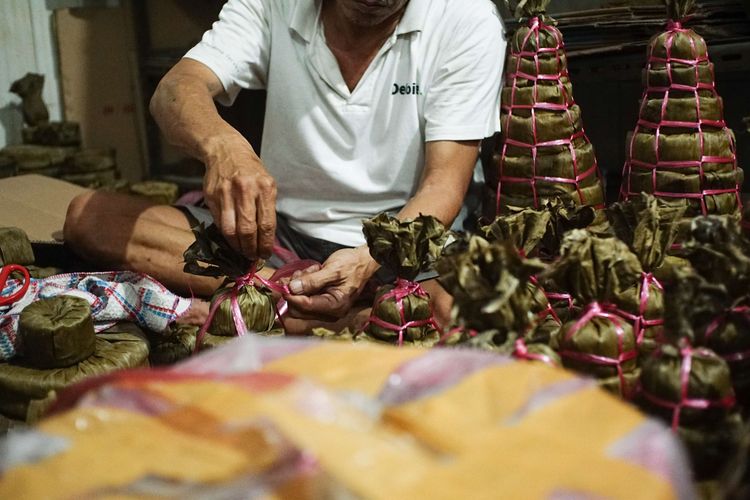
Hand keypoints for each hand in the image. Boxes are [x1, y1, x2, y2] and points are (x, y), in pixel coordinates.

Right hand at [202, 133, 275, 258]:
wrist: (225, 149)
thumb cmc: (250, 170)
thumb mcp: (266, 184)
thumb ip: (266, 208)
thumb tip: (266, 239)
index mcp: (265, 187)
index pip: (266, 224)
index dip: (265, 244)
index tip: (265, 254)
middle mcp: (245, 189)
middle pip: (247, 230)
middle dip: (250, 249)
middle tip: (252, 257)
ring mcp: (226, 192)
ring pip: (230, 230)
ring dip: (236, 246)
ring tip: (241, 251)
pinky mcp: (211, 195)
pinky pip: (218, 222)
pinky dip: (226, 234)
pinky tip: (231, 238)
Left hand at [284, 247, 378, 320]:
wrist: (363, 261)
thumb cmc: (352, 264)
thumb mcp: (332, 270)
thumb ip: (312, 280)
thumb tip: (292, 288)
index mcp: (335, 306)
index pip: (305, 306)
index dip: (291, 295)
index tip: (282, 283)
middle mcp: (330, 312)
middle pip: (299, 309)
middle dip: (295, 290)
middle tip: (299, 273)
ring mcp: (326, 308)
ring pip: (300, 303)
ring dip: (300, 285)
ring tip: (312, 271)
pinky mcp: (322, 303)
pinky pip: (305, 298)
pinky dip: (304, 285)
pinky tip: (313, 274)